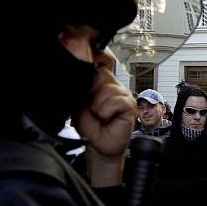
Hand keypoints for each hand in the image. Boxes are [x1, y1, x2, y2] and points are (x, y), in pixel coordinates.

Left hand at [74, 48, 136, 185]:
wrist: (99, 146)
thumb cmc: (90, 127)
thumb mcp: (77, 106)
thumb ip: (78, 91)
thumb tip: (78, 78)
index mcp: (99, 81)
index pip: (98, 60)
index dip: (93, 60)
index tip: (87, 71)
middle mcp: (113, 84)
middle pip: (100, 73)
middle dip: (90, 92)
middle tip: (90, 108)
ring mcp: (123, 92)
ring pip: (107, 89)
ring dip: (97, 106)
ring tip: (98, 116)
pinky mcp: (129, 103)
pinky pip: (115, 101)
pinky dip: (106, 111)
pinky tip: (107, 118)